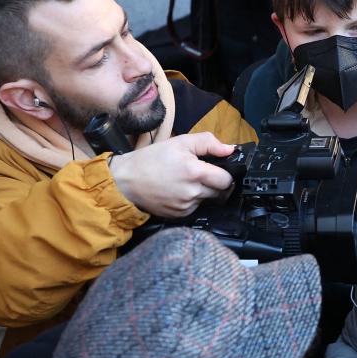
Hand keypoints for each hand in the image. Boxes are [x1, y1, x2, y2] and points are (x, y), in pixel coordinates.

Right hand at [108, 132, 234, 217]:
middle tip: (203, 175)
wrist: (126, 181)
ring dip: (204, 192)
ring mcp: (186, 206)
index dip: (226, 173)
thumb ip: (207, 143)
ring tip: (187, 182)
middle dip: (217, 184)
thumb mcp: (180, 142)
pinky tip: (179, 191)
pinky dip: (192, 200)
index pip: (227, 180)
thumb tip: (230, 149)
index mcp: (195, 172)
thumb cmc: (152, 159)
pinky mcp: (180, 215)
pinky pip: (196, 208)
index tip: (218, 169)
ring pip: (208, 200)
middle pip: (221, 192)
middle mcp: (193, 192)